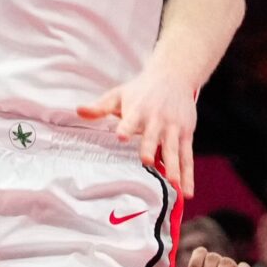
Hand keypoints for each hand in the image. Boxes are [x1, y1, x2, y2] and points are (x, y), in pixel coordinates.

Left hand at [78, 68, 195, 197]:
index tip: (121, 137)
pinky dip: (188, 175)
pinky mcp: (186, 134)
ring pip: (173, 149)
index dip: (126, 128)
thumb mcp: (119, 94)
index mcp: (138, 110)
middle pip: (153, 136)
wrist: (174, 75)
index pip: (130, 120)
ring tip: (173, 184)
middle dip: (150, 148)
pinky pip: (187, 156)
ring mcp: (173, 127)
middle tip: (147, 162)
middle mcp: (157, 119)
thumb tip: (78, 110)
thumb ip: (100, 107)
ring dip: (174, 167)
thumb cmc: (141, 90)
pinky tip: (187, 192)